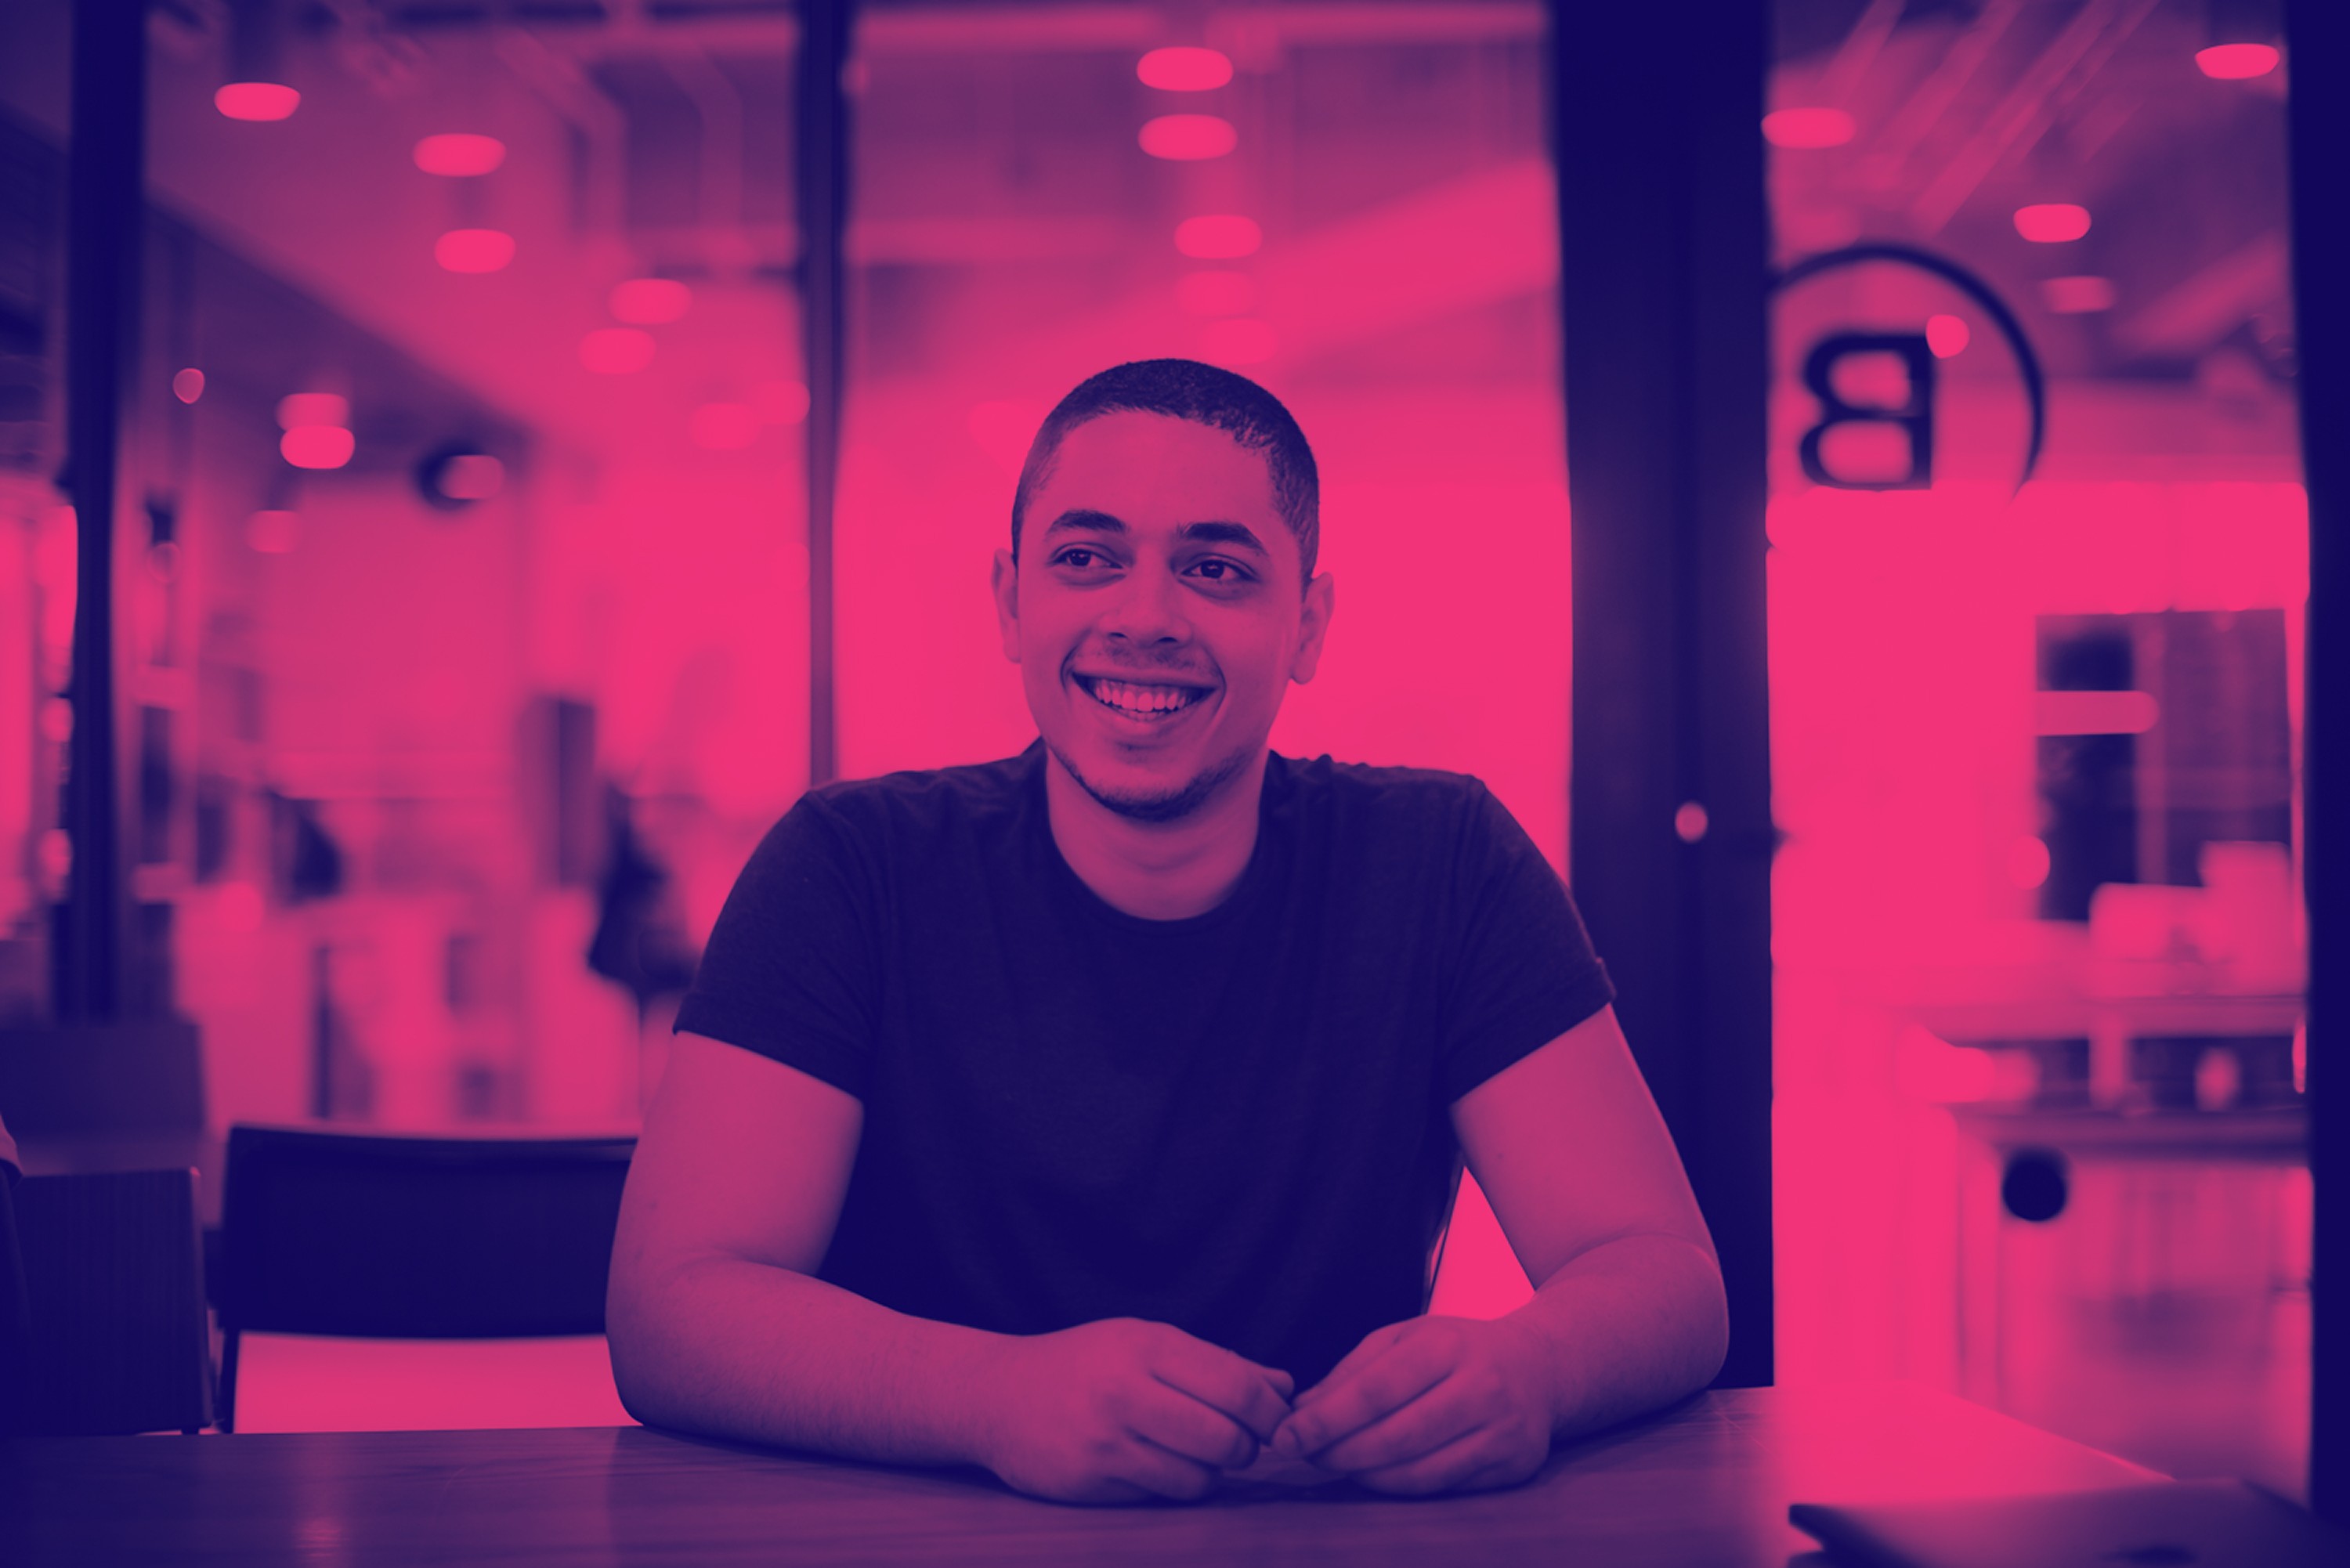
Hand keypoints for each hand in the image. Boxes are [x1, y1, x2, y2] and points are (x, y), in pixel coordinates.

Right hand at [975, 1318, 1294, 1504]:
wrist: (998, 1395)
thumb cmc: (1085, 1364)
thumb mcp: (1145, 1342)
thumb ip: (1217, 1363)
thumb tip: (1285, 1387)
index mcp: (1146, 1345)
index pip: (1237, 1386)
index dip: (1270, 1412)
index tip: (1277, 1421)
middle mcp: (1125, 1391)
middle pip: (1226, 1438)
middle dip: (1245, 1448)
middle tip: (1237, 1443)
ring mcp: (1105, 1441)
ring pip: (1198, 1476)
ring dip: (1210, 1472)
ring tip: (1194, 1453)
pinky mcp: (1091, 1482)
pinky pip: (1161, 1495)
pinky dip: (1173, 1486)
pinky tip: (1156, 1465)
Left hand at [1268, 1315, 1552, 1495]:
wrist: (1540, 1366)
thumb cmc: (1457, 1348)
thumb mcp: (1404, 1338)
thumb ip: (1352, 1371)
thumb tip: (1301, 1411)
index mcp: (1447, 1345)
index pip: (1375, 1390)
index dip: (1326, 1420)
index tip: (1287, 1437)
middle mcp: (1481, 1387)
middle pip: (1395, 1437)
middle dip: (1340, 1453)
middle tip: (1306, 1456)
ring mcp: (1503, 1431)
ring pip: (1419, 1472)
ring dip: (1366, 1476)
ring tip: (1335, 1465)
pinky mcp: (1514, 1466)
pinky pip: (1444, 1488)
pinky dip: (1401, 1488)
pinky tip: (1377, 1475)